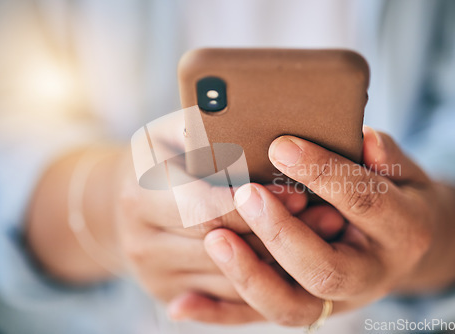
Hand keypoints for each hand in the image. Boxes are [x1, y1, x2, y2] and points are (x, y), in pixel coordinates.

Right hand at [114, 122, 311, 306]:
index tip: (300, 195)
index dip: (256, 205)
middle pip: (225, 246)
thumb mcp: (169, 130)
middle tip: (330, 217)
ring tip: (324, 236)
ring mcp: (154, 274)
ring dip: (281, 261)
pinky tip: (295, 261)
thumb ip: (203, 124)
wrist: (124, 200)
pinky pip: (227, 298)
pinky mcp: (169, 294)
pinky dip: (264, 279)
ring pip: (231, 279)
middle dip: (279, 234)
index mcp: (141, 194)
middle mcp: (141, 241)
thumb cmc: (159, 157)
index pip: (205, 209)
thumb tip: (247, 109)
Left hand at [180, 127, 454, 325]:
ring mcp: (336, 302)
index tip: (282, 145)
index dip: (324, 174)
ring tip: (213, 240)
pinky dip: (220, 313)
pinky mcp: (307, 310)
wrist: (406, 246)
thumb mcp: (405, 172)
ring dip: (248, 276)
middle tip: (245, 194)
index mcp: (403, 231)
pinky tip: (183, 303)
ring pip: (289, 306)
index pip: (363, 202)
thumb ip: (385, 158)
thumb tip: (363, 139)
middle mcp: (369, 276)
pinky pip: (260, 318)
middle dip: (281, 232)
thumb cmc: (398, 197)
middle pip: (324, 269)